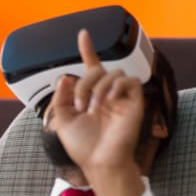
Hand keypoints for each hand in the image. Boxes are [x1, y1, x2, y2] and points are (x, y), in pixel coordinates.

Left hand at [45, 29, 145, 195]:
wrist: (99, 162)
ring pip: (113, 73)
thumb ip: (61, 98)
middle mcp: (106, 94)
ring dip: (98, 88)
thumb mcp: (63, 121)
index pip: (90, 68)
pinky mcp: (134, 102)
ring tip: (92, 108)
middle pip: (97, 70)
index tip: (83, 34)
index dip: (87, 50)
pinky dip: (117, 86)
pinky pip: (130, 81)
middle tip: (79, 105)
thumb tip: (65, 77)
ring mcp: (120, 98)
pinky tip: (109, 101)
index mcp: (90, 96)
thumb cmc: (83, 146)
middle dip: (84, 84)